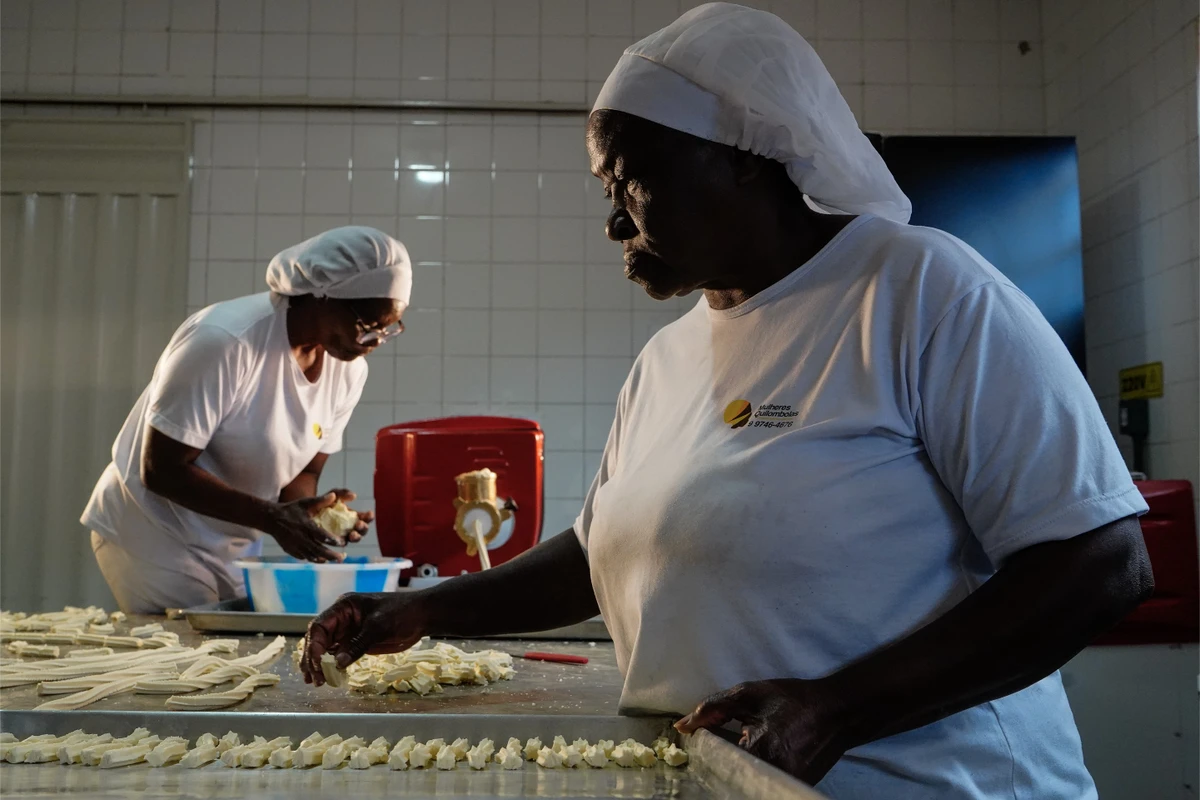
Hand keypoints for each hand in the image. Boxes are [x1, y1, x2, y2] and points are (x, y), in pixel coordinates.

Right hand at [265, 491, 347, 562]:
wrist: (271, 519)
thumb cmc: (291, 510)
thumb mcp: (304, 503)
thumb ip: (320, 500)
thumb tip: (334, 495)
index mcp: (305, 526)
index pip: (321, 536)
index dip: (332, 540)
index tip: (343, 543)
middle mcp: (300, 538)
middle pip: (318, 550)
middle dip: (331, 555)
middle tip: (342, 558)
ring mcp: (294, 546)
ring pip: (311, 556)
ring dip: (323, 559)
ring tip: (334, 560)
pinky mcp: (290, 550)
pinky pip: (303, 557)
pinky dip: (312, 559)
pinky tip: (320, 558)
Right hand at [300, 592, 429, 684]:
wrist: (422, 616)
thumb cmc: (402, 612)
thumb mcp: (379, 626)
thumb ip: (358, 644)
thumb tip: (337, 663)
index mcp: (344, 607)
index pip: (320, 625)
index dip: (314, 645)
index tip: (316, 663)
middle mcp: (342, 619)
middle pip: (318, 638)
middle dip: (313, 658)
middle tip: (313, 678)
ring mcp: (348, 631)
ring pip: (325, 648)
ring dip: (318, 664)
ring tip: (315, 682)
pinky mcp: (356, 642)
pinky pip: (338, 654)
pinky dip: (332, 666)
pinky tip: (327, 678)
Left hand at [329, 488, 373, 544]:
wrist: (308, 510)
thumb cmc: (324, 502)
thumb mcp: (332, 494)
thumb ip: (342, 493)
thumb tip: (353, 495)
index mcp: (355, 516)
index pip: (366, 518)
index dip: (369, 517)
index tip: (369, 513)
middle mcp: (352, 527)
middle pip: (362, 531)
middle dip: (363, 528)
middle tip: (359, 524)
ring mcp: (344, 535)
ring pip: (354, 539)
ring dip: (356, 538)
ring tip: (352, 534)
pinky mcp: (335, 542)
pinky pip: (341, 544)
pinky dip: (343, 543)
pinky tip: (341, 541)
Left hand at [674, 678, 853, 785]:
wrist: (837, 712)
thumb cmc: (793, 700)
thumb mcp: (749, 695)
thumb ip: (713, 708)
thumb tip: (683, 726)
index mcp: (760, 750)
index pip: (718, 764)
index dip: (707, 755)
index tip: (702, 745)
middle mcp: (773, 773)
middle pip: (732, 777)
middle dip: (723, 764)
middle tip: (726, 746)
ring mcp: (783, 782)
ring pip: (747, 782)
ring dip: (739, 769)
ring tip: (746, 748)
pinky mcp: (792, 786)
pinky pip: (762, 781)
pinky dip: (755, 772)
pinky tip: (759, 756)